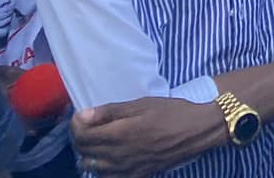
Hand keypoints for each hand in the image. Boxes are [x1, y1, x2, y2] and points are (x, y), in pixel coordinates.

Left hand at [71, 96, 219, 175]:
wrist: (197, 130)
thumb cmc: (171, 112)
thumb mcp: (142, 104)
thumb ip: (111, 111)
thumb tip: (83, 115)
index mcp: (119, 134)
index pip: (82, 136)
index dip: (76, 125)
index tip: (82, 115)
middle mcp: (117, 155)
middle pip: (83, 152)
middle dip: (81, 138)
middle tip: (90, 125)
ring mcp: (125, 169)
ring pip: (92, 167)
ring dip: (89, 154)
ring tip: (98, 141)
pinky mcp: (135, 176)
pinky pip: (108, 177)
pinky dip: (102, 169)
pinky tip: (109, 159)